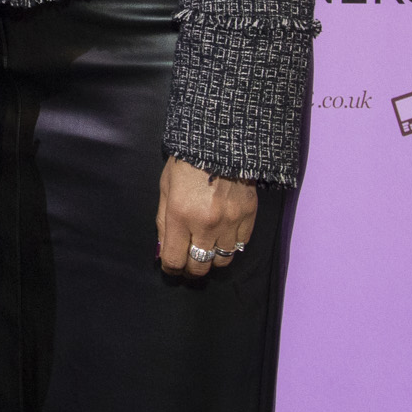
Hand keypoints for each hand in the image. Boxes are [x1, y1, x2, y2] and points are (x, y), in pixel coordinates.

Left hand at [155, 155, 256, 277]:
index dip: (170, 268)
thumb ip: (163, 223)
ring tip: (206, 250)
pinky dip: (230, 246)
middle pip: (199, 266)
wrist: (219, 142)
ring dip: (211, 259)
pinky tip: (222, 237)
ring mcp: (230, 222)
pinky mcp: (248, 216)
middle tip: (187, 264)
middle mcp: (205, 224)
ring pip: (221, 260)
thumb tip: (162, 252)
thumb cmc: (185, 163)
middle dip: (190, 269)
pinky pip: (240, 245)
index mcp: (179, 215)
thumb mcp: (165, 189)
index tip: (170, 266)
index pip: (174, 259)